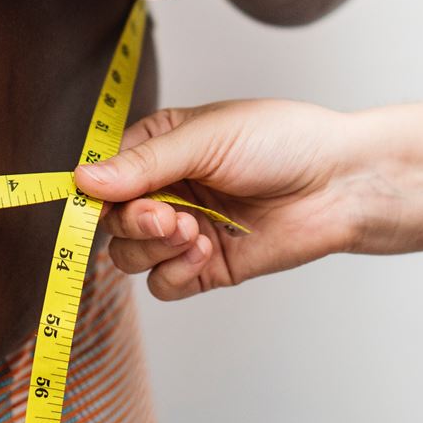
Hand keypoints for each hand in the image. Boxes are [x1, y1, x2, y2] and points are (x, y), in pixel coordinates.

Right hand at [73, 101, 387, 300]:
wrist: (340, 182)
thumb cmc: (281, 141)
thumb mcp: (206, 138)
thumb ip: (143, 165)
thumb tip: (82, 180)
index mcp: (160, 147)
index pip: (103, 175)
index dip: (96, 192)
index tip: (99, 200)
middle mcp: (167, 189)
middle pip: (111, 221)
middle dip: (133, 222)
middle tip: (168, 216)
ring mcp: (185, 229)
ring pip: (131, 255)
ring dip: (153, 247)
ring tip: (194, 230)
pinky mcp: (207, 266)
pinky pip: (164, 284)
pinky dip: (174, 272)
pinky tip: (205, 251)